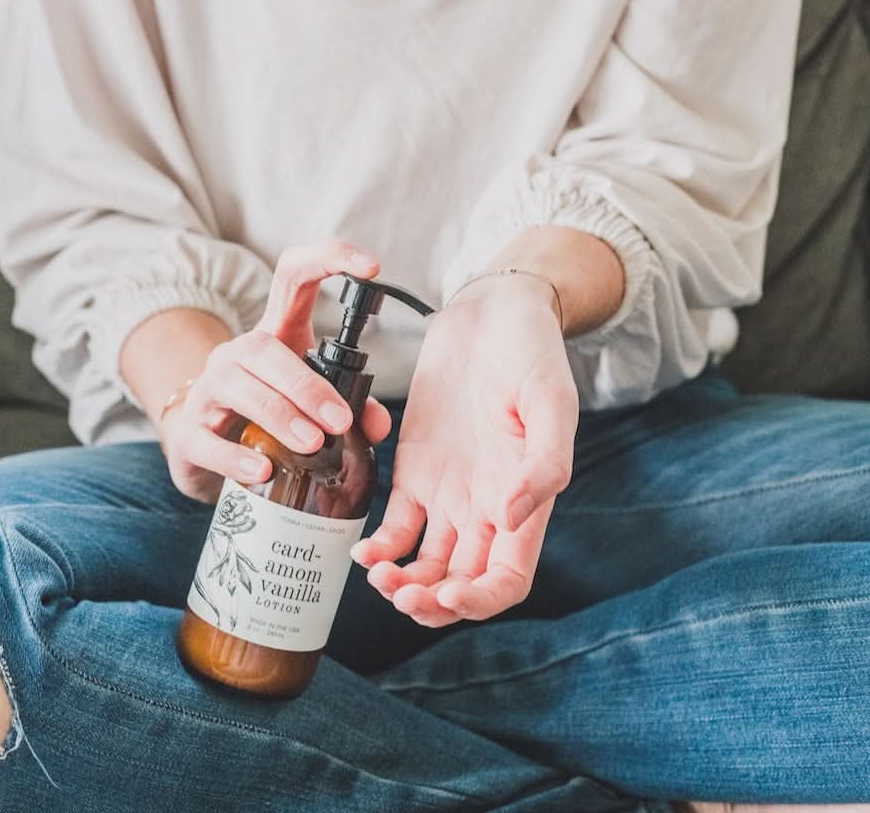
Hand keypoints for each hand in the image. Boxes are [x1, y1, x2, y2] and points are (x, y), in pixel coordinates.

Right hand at [161, 240, 392, 500]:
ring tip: (312, 444)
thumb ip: (351, 406)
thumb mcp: (308, 402)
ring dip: (280, 416)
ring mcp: (207, 391)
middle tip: (340, 421)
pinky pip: (208, 442)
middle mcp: (238, 353)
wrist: (199, 443)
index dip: (331, 258)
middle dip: (307, 385)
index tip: (372, 268)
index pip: (295, 275)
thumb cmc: (263, 413)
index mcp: (275, 333)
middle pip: (265, 349)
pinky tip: (262, 471)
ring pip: (238, 388)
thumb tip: (378, 426)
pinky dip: (236, 458)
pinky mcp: (188, 434)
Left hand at [352, 273, 578, 625]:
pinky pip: (396, 525)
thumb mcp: (551, 401)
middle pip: (459, 583)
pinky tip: (364, 551)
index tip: (450, 593)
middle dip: (431, 602)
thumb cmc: (530, 352)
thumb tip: (512, 520)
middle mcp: (486, 507)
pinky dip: (381, 547)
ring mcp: (447, 492)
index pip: (507, 580)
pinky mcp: (414, 469)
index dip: (481, 602)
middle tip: (399, 593)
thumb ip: (543, 464)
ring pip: (424, 563)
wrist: (491, 313)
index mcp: (525, 501)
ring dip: (402, 583)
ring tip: (378, 575)